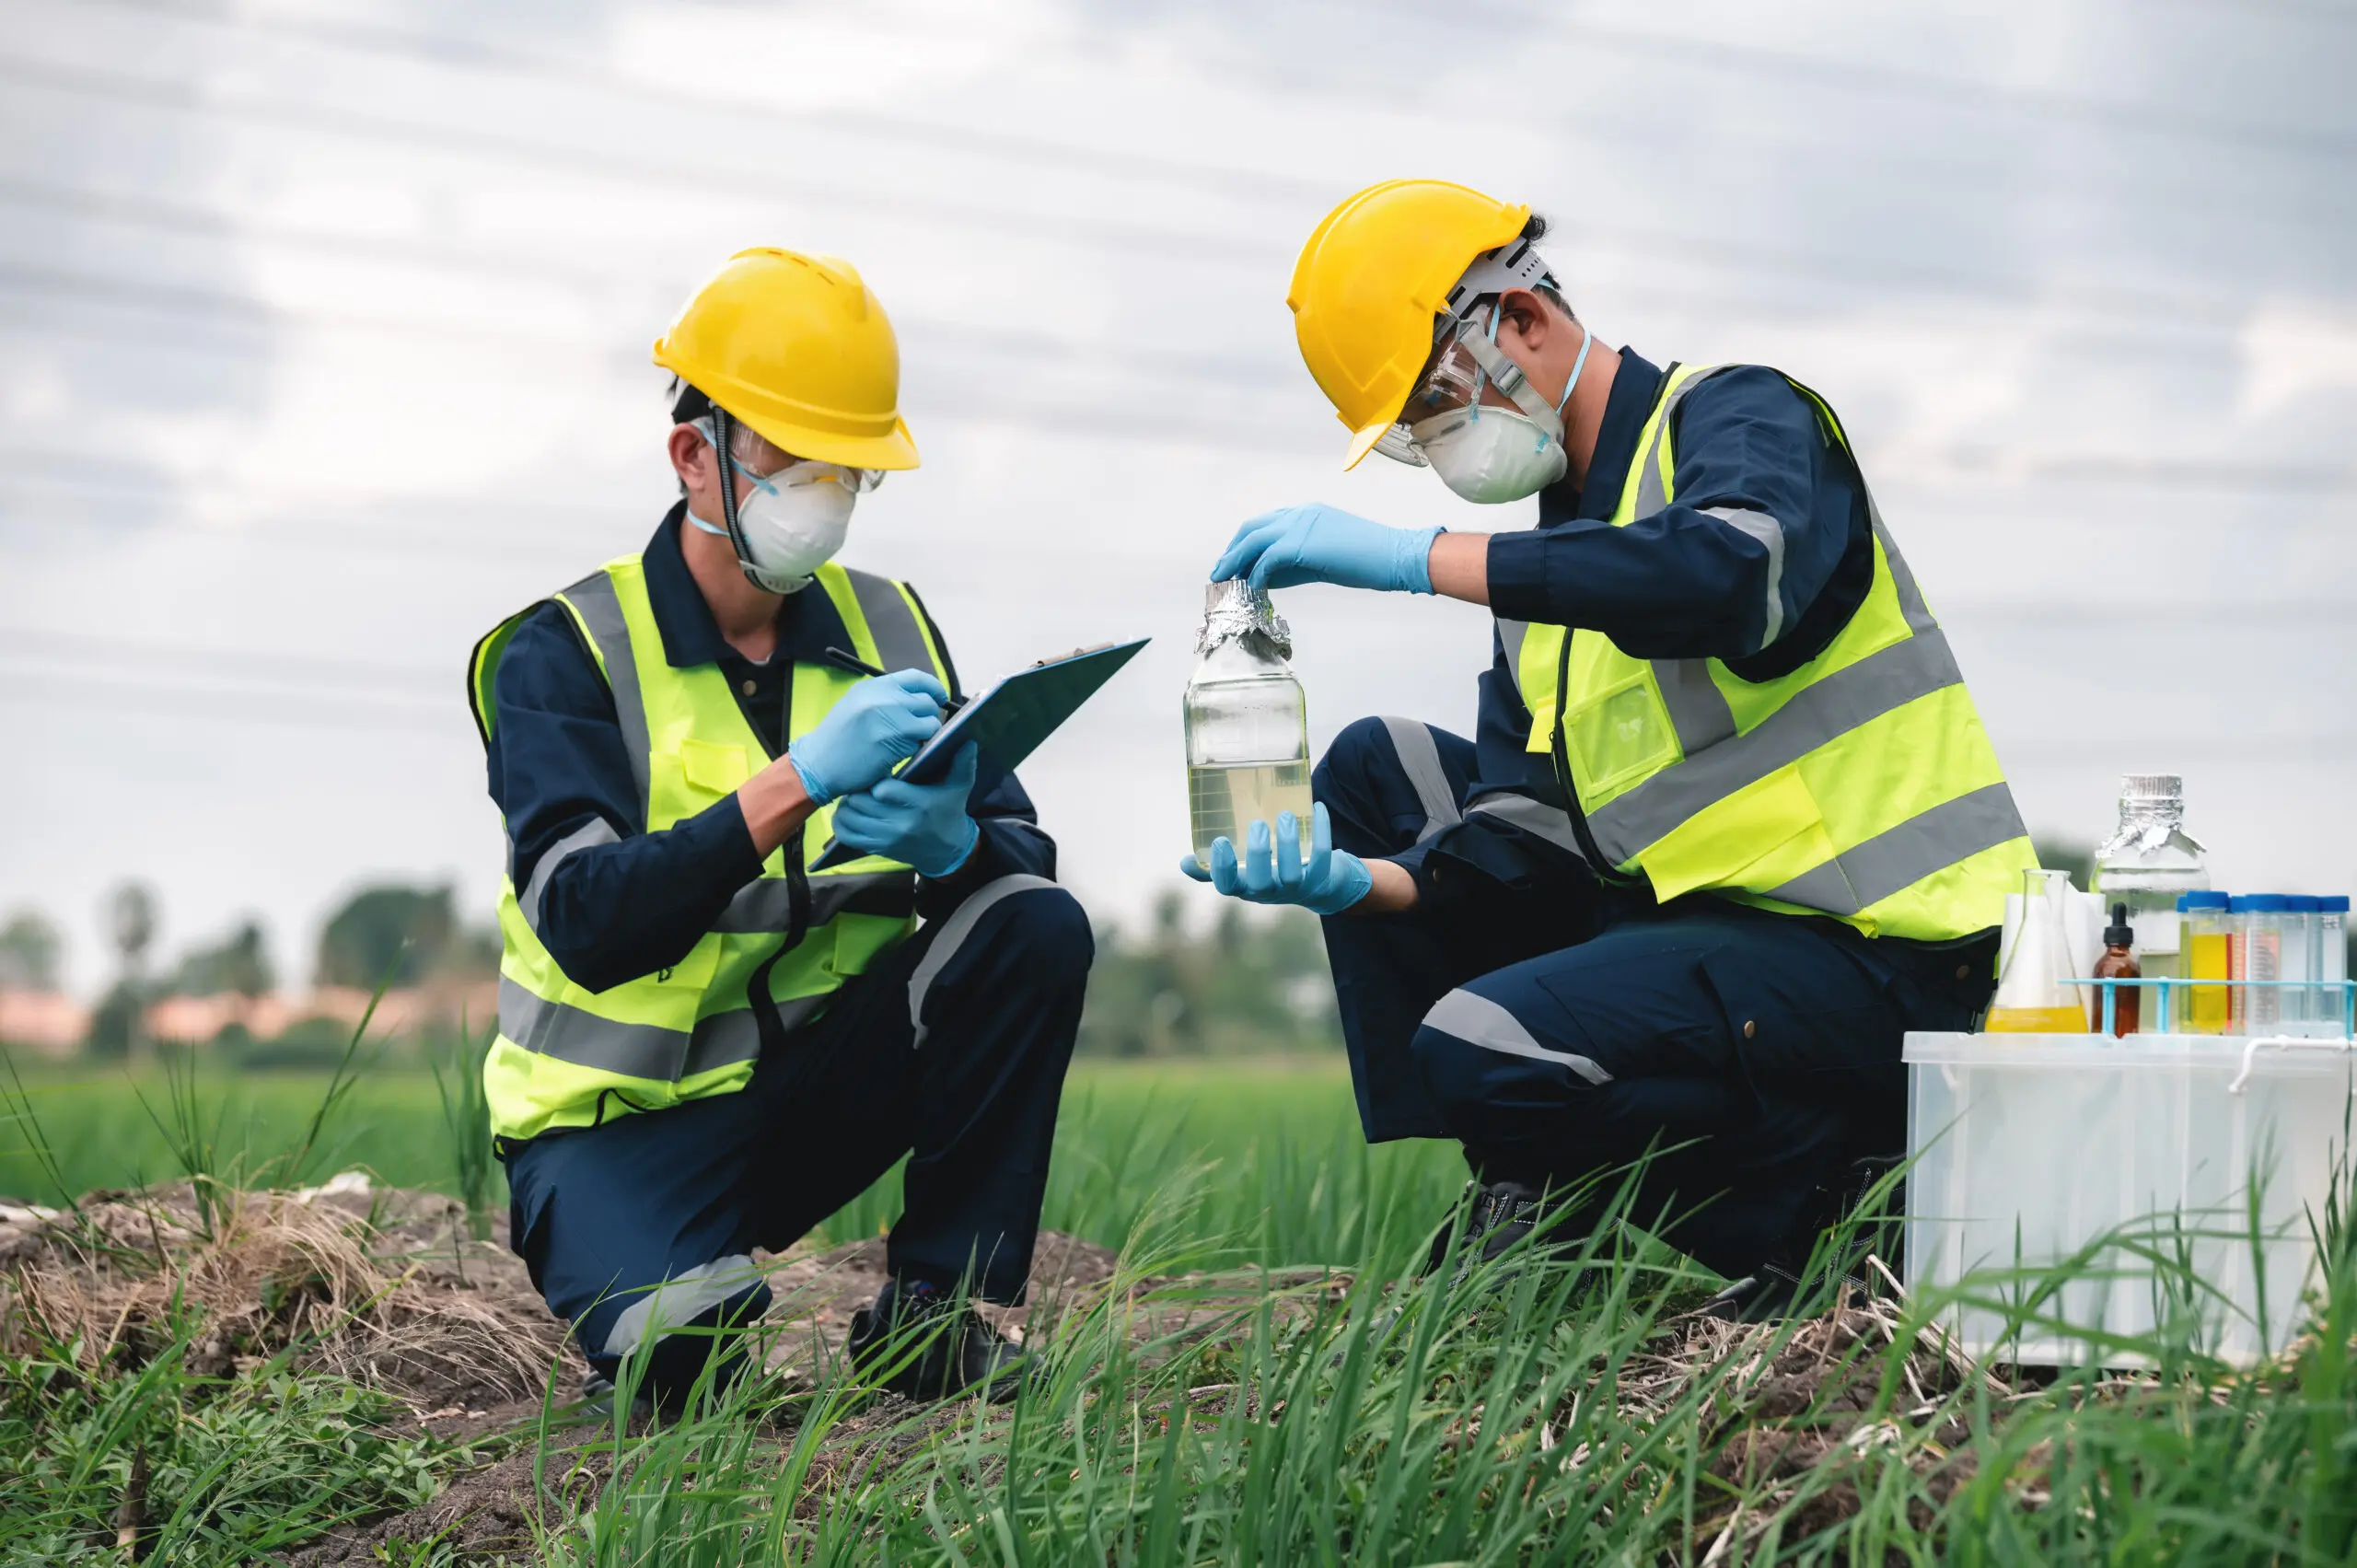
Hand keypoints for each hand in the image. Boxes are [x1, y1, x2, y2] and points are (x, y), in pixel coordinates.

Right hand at [786, 668, 946, 805]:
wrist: (818, 764)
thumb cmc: (839, 738)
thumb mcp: (857, 704)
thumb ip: (886, 696)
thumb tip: (921, 696)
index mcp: (875, 685)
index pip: (917, 677)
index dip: (934, 688)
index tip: (938, 698)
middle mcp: (884, 697)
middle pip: (928, 701)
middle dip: (928, 716)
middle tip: (918, 728)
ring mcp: (891, 719)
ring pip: (930, 723)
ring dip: (923, 735)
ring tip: (903, 742)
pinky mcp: (896, 742)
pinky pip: (921, 743)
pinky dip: (915, 749)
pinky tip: (896, 753)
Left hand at [829, 743, 981, 877]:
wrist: (947, 851)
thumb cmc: (950, 812)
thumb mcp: (960, 788)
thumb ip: (962, 764)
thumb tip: (968, 740)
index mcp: (919, 804)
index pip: (884, 791)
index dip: (877, 781)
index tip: (880, 776)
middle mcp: (900, 823)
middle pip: (861, 802)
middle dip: (858, 790)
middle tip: (862, 783)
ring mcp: (886, 838)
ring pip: (849, 818)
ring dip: (847, 805)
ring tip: (855, 797)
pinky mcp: (876, 848)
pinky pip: (846, 836)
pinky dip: (842, 823)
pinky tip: (850, 813)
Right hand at [1179, 803, 1372, 915]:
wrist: (1320, 887)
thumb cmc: (1273, 873)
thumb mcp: (1244, 874)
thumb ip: (1215, 869)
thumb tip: (1185, 863)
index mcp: (1247, 887)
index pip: (1228, 886)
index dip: (1222, 868)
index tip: (1219, 841)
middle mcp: (1270, 892)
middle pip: (1261, 884)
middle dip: (1258, 855)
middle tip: (1257, 824)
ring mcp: (1297, 888)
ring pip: (1293, 874)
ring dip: (1288, 845)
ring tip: (1285, 815)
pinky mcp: (1321, 878)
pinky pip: (1323, 858)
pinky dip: (1321, 833)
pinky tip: (1317, 808)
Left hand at [1211, 503, 1441, 594]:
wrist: (1395, 556)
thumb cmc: (1368, 559)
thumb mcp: (1325, 556)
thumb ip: (1296, 562)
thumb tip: (1268, 576)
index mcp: (1306, 513)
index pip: (1265, 525)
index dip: (1245, 544)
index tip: (1234, 563)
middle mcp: (1300, 514)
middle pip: (1252, 529)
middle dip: (1232, 551)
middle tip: (1220, 573)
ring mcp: (1300, 526)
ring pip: (1253, 541)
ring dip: (1235, 563)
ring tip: (1225, 582)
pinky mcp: (1303, 544)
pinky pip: (1268, 560)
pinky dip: (1257, 575)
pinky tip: (1253, 589)